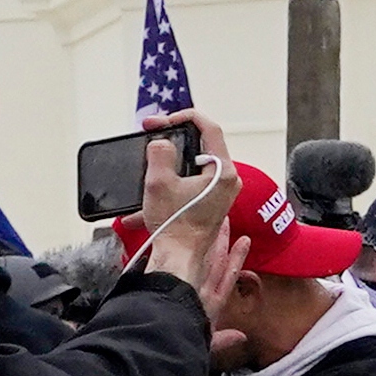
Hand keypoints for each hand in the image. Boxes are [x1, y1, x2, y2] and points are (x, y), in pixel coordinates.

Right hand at [134, 109, 240, 310]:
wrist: (179, 258)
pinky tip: (151, 187)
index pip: (210, 128)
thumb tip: (162, 142)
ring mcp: (221, 192)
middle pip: (201, 145)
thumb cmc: (174, 226)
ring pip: (193, 164)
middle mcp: (227, 180)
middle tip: (153, 133)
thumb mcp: (159, 181)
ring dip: (169, 161)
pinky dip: (172, 180)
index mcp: (223, 171)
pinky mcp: (211, 202)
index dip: (184, 117)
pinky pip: (191, 181)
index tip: (163, 121)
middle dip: (174, 138)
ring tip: (148, 160)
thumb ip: (160, 151)